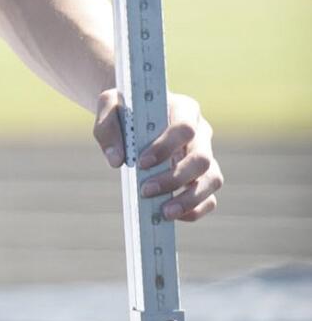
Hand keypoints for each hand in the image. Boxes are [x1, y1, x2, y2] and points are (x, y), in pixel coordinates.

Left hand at [93, 88, 222, 221]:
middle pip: (202, 158)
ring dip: (189, 199)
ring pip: (212, 180)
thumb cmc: (125, 109)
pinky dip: (194, 210)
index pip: (185, 128)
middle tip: (146, 190)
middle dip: (175, 178)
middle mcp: (201, 132)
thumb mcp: (109, 105)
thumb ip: (107, 127)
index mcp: (183, 108)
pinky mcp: (203, 177)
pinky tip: (170, 215)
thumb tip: (117, 160)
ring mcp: (205, 155)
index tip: (141, 163)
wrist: (134, 115)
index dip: (166, 147)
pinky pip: (209, 198)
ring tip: (163, 212)